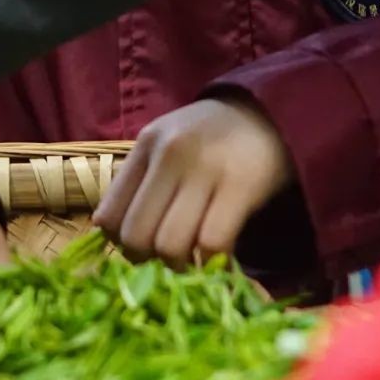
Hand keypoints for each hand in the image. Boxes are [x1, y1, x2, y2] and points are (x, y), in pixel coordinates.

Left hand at [94, 99, 294, 270]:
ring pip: (170, 244)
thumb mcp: (167, 146)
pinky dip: (213, 261)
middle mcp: (169, 153)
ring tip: (194, 261)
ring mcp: (204, 168)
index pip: (108, 216)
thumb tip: (111, 237)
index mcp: (146, 145)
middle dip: (149, 263)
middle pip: (136, 236)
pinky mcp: (241, 185)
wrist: (272, 113)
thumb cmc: (213, 138)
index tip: (141, 254)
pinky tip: (219, 256)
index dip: (120, 248)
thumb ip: (141, 184)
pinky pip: (213, 242)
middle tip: (169, 263)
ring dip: (181, 267)